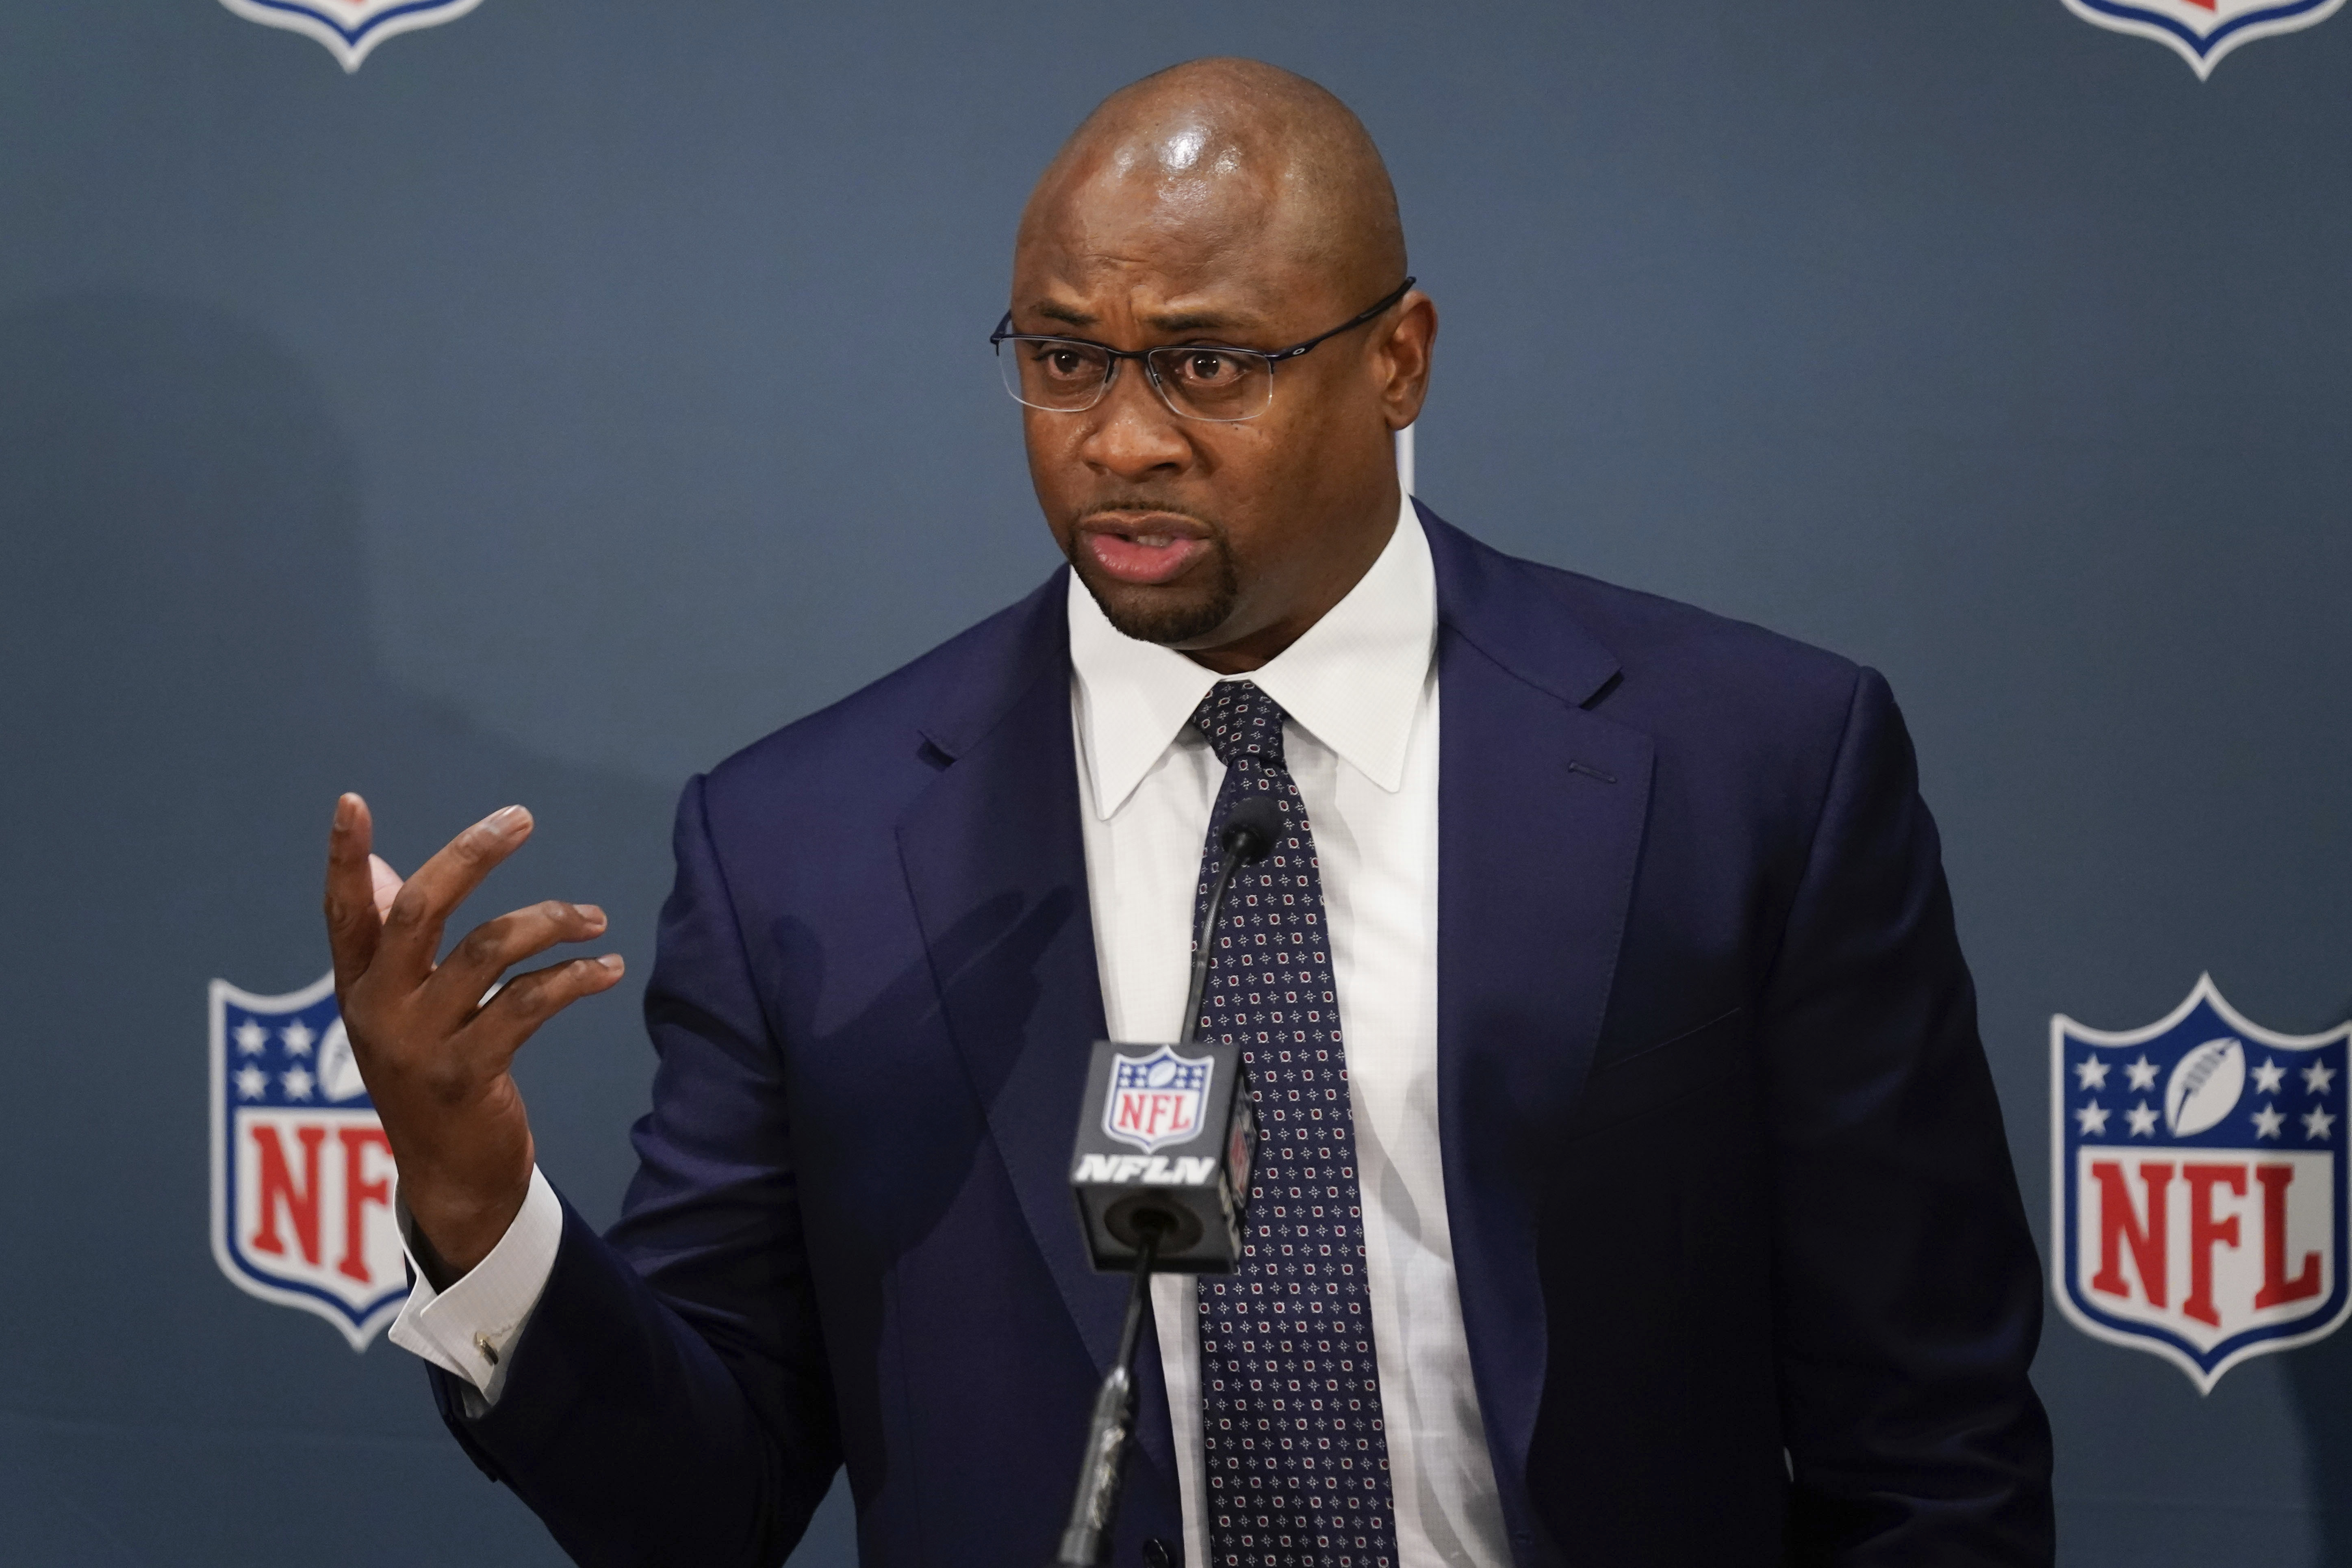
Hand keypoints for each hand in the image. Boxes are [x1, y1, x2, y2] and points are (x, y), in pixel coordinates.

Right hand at [323, 794, 623, 1281]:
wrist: (451, 1180)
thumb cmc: (431, 1076)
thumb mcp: (398, 1012)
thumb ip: (388, 943)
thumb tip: (380, 867)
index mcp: (358, 987)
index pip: (344, 911)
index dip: (346, 858)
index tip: (351, 801)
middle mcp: (376, 1010)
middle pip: (420, 909)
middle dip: (471, 855)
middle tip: (521, 818)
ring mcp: (417, 1045)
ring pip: (488, 950)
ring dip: (551, 921)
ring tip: (594, 919)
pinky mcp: (465, 1076)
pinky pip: (527, 1004)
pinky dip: (574, 978)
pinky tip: (606, 970)